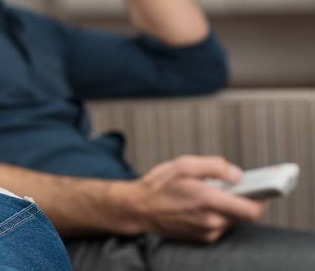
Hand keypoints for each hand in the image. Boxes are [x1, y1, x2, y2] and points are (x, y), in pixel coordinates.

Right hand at [117, 155, 266, 242]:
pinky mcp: (203, 238)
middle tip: (230, 186)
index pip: (251, 209)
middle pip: (243, 214)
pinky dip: (218, 214)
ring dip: (228, 207)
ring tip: (209, 194)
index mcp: (208, 200)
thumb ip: (215, 165)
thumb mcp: (184, 164)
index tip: (263, 189)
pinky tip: (201, 204)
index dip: (262, 199)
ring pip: (232, 219)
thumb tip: (237, 173)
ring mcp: (207, 231)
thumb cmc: (157, 185)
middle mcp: (210, 220)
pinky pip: (221, 225)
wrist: (138, 208)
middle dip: (241, 199)